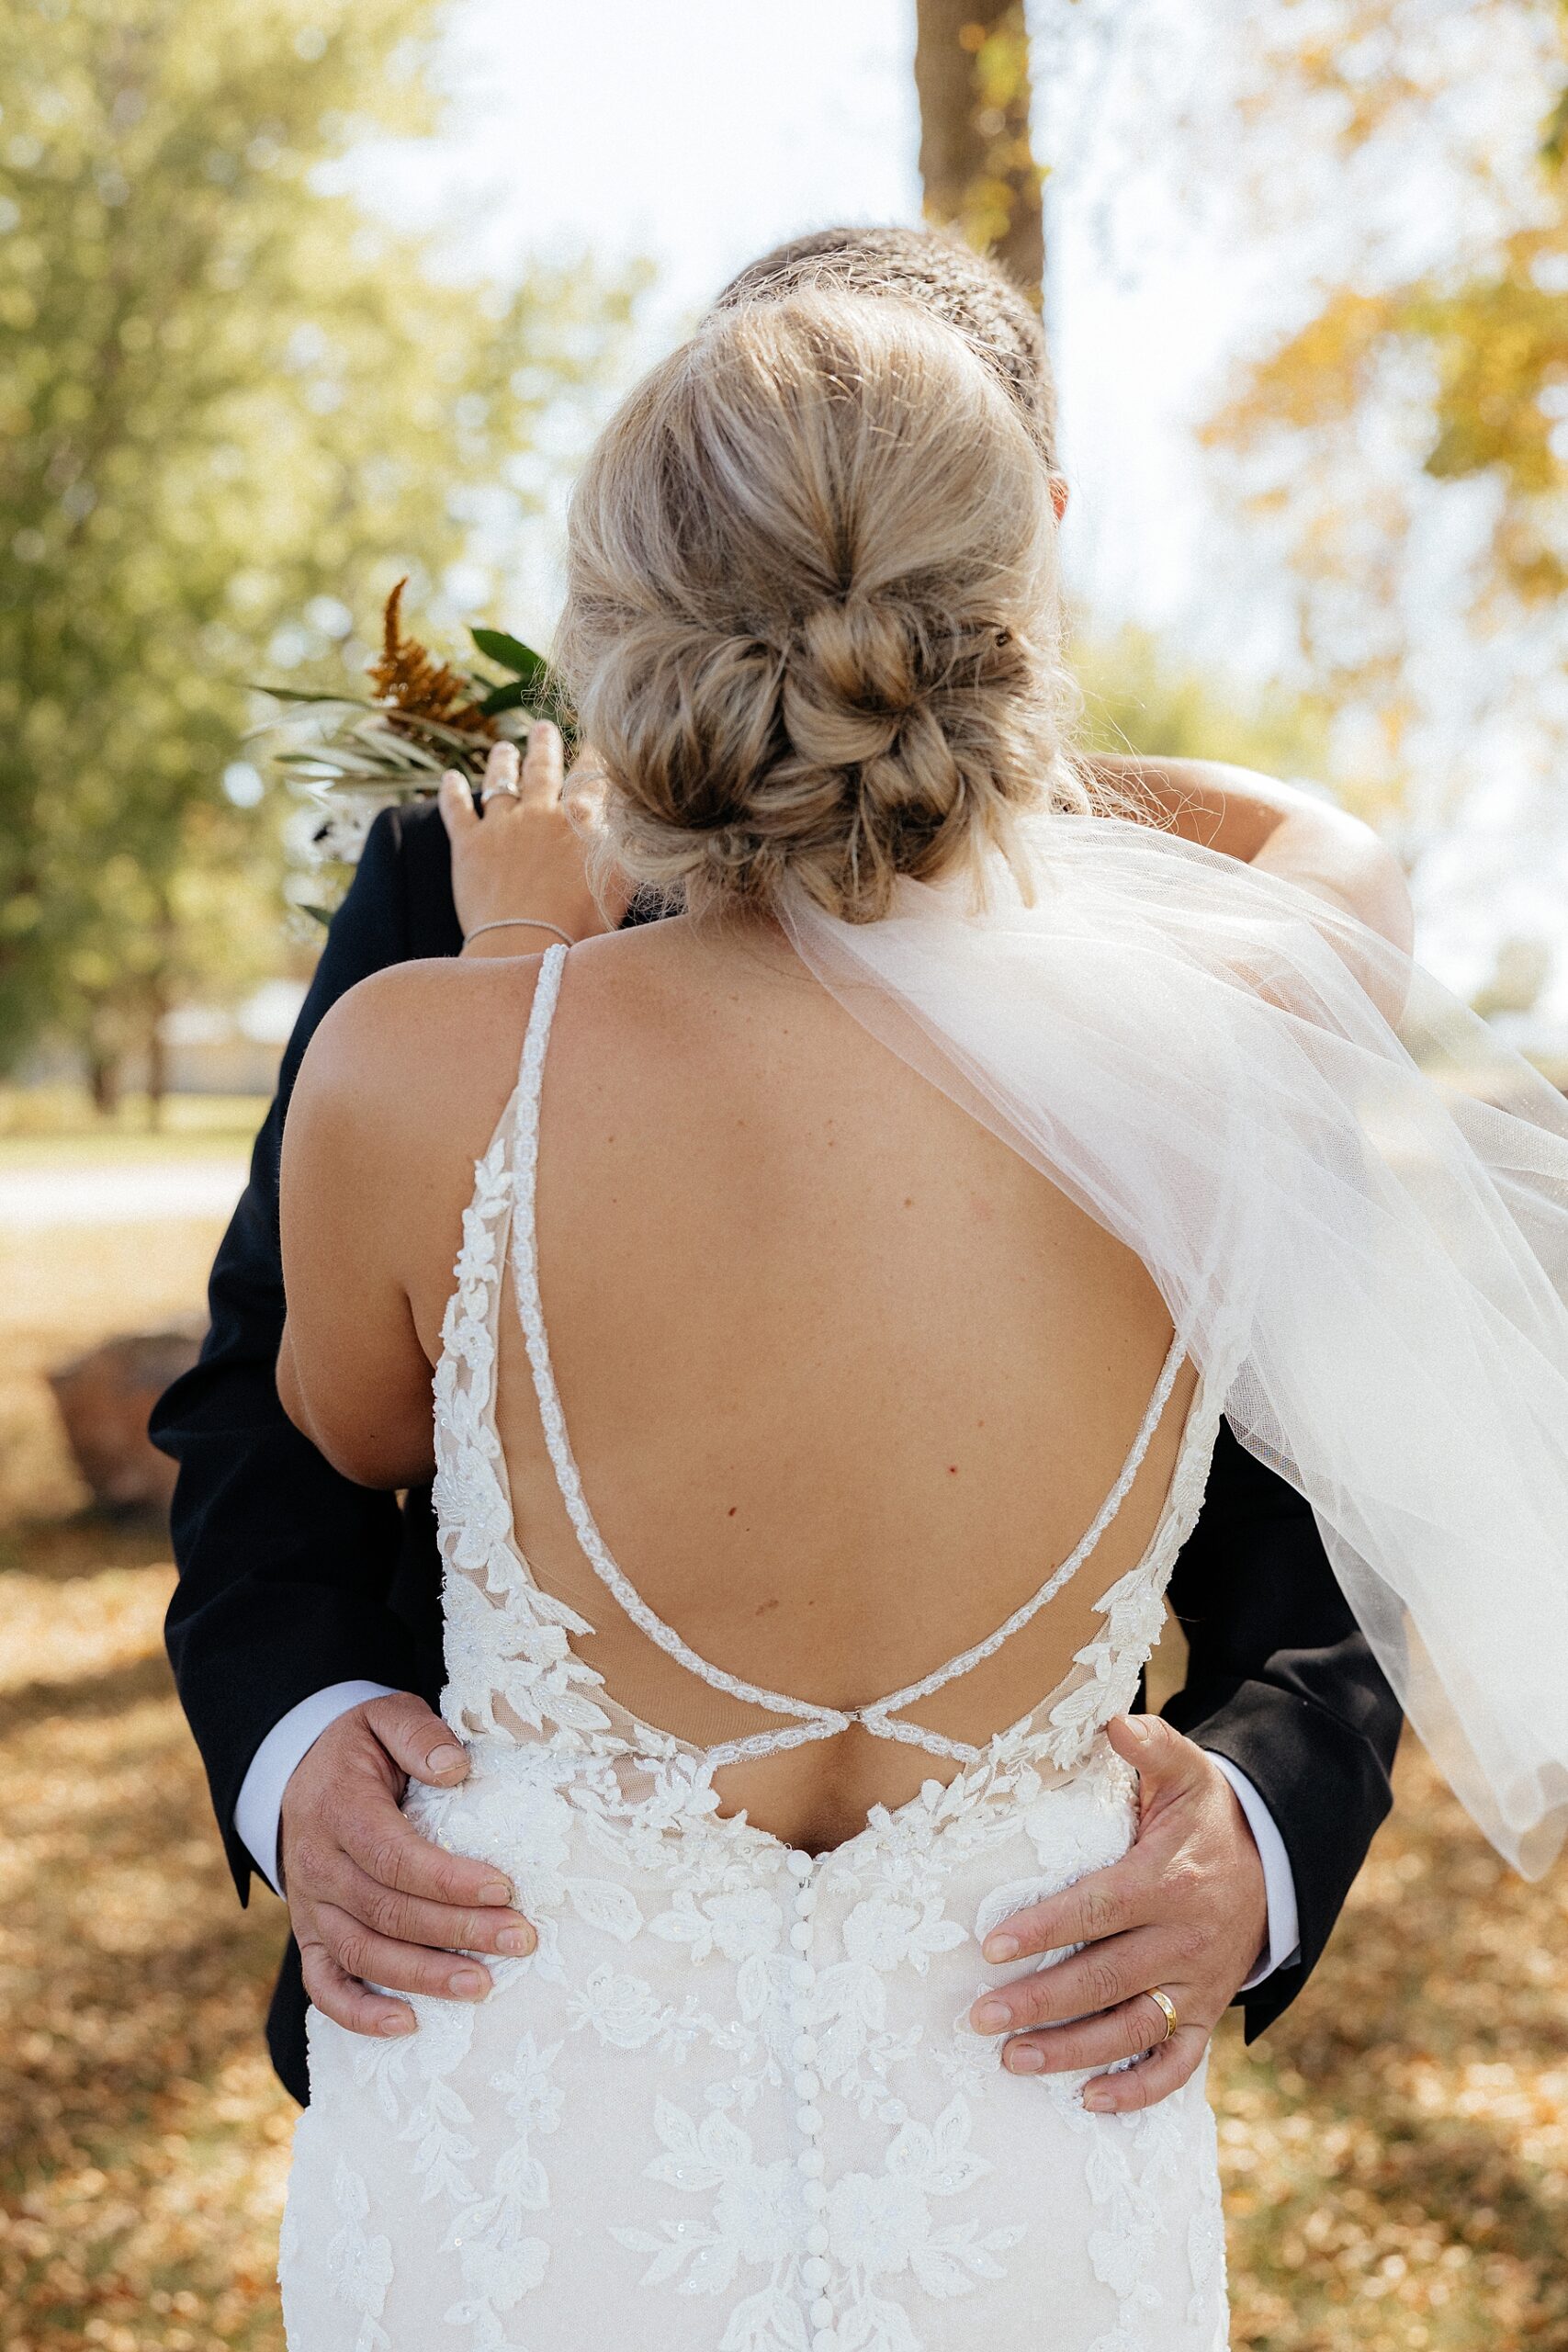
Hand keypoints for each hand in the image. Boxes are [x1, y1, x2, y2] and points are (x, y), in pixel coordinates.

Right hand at [279, 1691, 535, 2037]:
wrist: (295, 1770)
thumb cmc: (359, 1747)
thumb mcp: (384, 1716)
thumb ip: (418, 1734)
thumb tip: (456, 1767)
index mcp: (339, 1810)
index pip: (393, 1856)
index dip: (448, 1879)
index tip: (504, 1886)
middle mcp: (318, 1866)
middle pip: (387, 1911)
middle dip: (458, 1930)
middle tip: (521, 1938)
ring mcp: (310, 1908)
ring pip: (363, 1954)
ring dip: (424, 1977)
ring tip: (484, 1985)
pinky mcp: (310, 1937)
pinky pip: (324, 1986)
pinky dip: (359, 2014)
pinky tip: (408, 2026)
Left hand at [439, 724, 627, 952]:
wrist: (529, 945)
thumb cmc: (583, 924)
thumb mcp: (623, 882)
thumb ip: (630, 844)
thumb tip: (641, 817)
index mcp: (583, 820)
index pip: (592, 775)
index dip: (595, 753)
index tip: (597, 738)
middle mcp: (542, 812)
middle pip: (544, 768)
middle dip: (545, 745)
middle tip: (543, 728)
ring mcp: (503, 825)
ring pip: (501, 781)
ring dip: (503, 761)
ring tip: (503, 749)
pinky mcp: (469, 844)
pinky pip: (457, 809)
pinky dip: (452, 792)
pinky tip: (450, 778)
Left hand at [967, 1715, 1267, 2111]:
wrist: (1274, 1860)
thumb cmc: (1205, 1813)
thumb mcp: (1187, 1769)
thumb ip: (1150, 1744)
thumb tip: (1112, 1721)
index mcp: (1171, 1880)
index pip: (1099, 1909)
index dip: (1045, 1928)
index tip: (990, 1945)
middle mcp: (1188, 1939)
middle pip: (1106, 1979)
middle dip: (1041, 2002)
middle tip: (979, 2016)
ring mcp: (1200, 1984)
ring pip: (1134, 2029)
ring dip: (1072, 2051)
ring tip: (1011, 2059)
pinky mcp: (1208, 2014)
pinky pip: (1179, 2065)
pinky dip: (1139, 2091)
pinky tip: (1089, 2101)